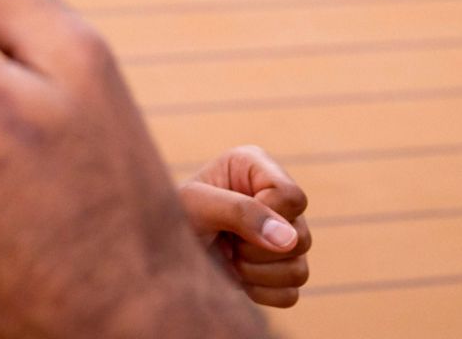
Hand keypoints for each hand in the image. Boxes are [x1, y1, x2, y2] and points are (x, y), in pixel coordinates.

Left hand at [178, 146, 312, 308]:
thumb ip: (240, 211)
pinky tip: (238, 278)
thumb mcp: (196, 204)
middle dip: (256, 248)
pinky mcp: (280, 271)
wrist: (159, 252)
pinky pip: (291, 294)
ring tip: (228, 257)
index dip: (266, 216)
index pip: (292, 198)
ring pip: (299, 270)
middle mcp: (277, 201)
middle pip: (301, 238)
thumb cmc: (174, 216)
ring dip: (257, 273)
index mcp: (258, 168)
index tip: (229, 220)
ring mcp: (283, 238)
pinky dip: (262, 293)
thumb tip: (289, 239)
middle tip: (225, 240)